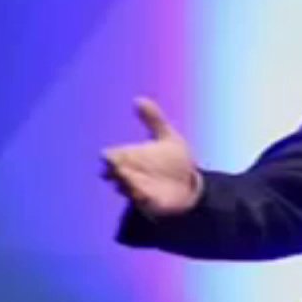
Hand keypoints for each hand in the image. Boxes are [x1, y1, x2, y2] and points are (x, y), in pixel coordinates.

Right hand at [102, 97, 201, 216]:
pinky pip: (141, 202)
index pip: (109, 156)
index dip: (110, 157)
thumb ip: (154, 119)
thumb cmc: (175, 160)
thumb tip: (138, 99)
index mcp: (131, 156)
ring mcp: (138, 189)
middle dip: (113, 171)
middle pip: (111, 173)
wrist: (192, 185)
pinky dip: (141, 198)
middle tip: (119, 168)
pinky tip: (144, 195)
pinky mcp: (149, 203)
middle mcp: (130, 173)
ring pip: (123, 188)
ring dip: (126, 184)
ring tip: (130, 181)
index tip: (112, 156)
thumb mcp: (168, 137)